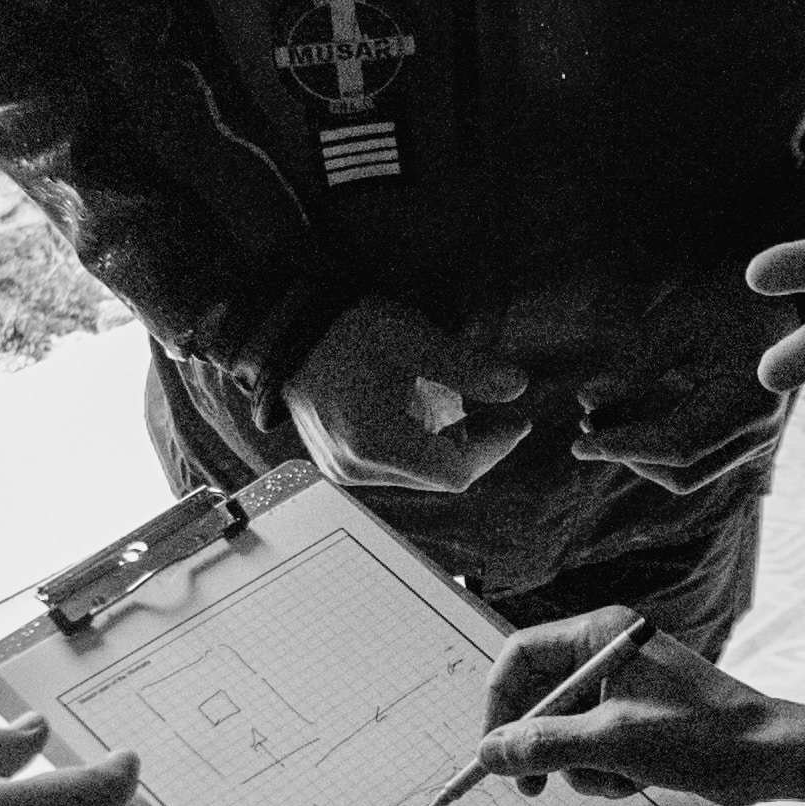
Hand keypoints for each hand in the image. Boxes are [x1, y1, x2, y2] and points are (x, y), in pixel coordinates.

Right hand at [286, 294, 539, 494]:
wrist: (286, 332)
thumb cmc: (348, 330)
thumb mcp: (415, 339)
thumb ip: (469, 368)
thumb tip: (518, 387)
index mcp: (377, 444)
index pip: (456, 472)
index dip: (495, 448)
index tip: (518, 419)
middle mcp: (358, 469)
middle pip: (437, 475)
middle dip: (472, 443)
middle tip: (493, 407)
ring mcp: (342, 470)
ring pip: (416, 472)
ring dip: (444, 442)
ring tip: (453, 401)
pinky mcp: (335, 462)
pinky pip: (391, 465)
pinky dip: (416, 441)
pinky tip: (419, 409)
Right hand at [466, 604, 800, 805]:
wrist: (769, 757)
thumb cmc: (702, 735)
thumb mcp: (612, 743)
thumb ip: (544, 745)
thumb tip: (489, 752)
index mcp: (601, 634)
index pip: (521, 656)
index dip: (500, 703)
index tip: (494, 749)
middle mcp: (606, 652)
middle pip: (539, 696)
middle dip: (541, 745)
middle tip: (531, 787)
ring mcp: (622, 686)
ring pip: (564, 729)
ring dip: (580, 764)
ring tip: (615, 777)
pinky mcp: (635, 717)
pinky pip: (592, 744)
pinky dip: (604, 770)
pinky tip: (634, 780)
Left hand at [565, 277, 789, 496]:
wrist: (785, 295)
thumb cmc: (730, 297)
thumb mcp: (679, 318)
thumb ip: (634, 362)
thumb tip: (586, 400)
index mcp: (748, 403)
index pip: (677, 446)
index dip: (624, 446)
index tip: (579, 441)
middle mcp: (760, 434)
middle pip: (681, 473)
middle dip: (628, 455)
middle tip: (585, 424)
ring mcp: (758, 442)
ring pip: (687, 474)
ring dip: (640, 455)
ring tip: (600, 419)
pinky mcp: (748, 440)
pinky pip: (697, 460)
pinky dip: (658, 447)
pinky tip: (628, 417)